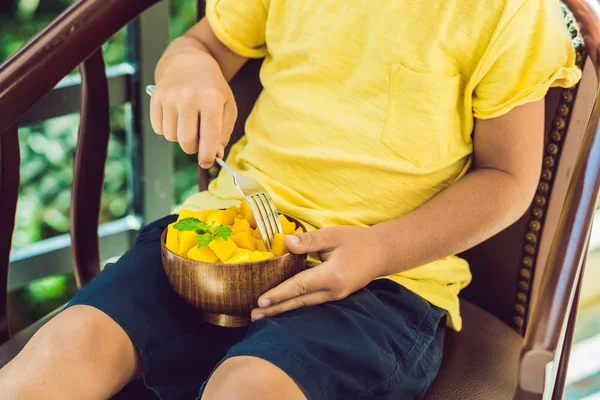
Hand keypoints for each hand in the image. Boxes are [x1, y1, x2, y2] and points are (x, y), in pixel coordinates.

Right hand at [150, 53, 236, 167]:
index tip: (207, 163)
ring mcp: (169, 96)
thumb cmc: (212, 88)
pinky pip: (158, 128)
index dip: (207, 154)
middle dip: (193, 148)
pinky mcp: (156, 97)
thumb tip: (216, 155)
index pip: (209, 135)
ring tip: (188, 125)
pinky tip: (176, 118)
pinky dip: (167, 130)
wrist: (188, 62)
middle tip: (199, 142)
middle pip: (186, 140)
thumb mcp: (227, 105)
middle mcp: (188, 96)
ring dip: (180, 138)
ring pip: (171, 136)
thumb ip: (224, 132)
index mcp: (211, 98)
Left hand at [251, 226, 386, 320]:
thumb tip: (285, 242)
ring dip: (283, 309)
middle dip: (275, 309)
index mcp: (333, 275)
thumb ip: (309, 240)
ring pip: (304, 304)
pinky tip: (281, 306)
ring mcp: (335, 296)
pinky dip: (294, 304)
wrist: (382, 253)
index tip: (261, 300)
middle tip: (253, 316)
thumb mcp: (333, 235)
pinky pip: (311, 302)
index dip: (279, 293)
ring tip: (262, 315)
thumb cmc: (357, 241)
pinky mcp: (335, 295)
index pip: (300, 286)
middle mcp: (333, 291)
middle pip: (299, 302)